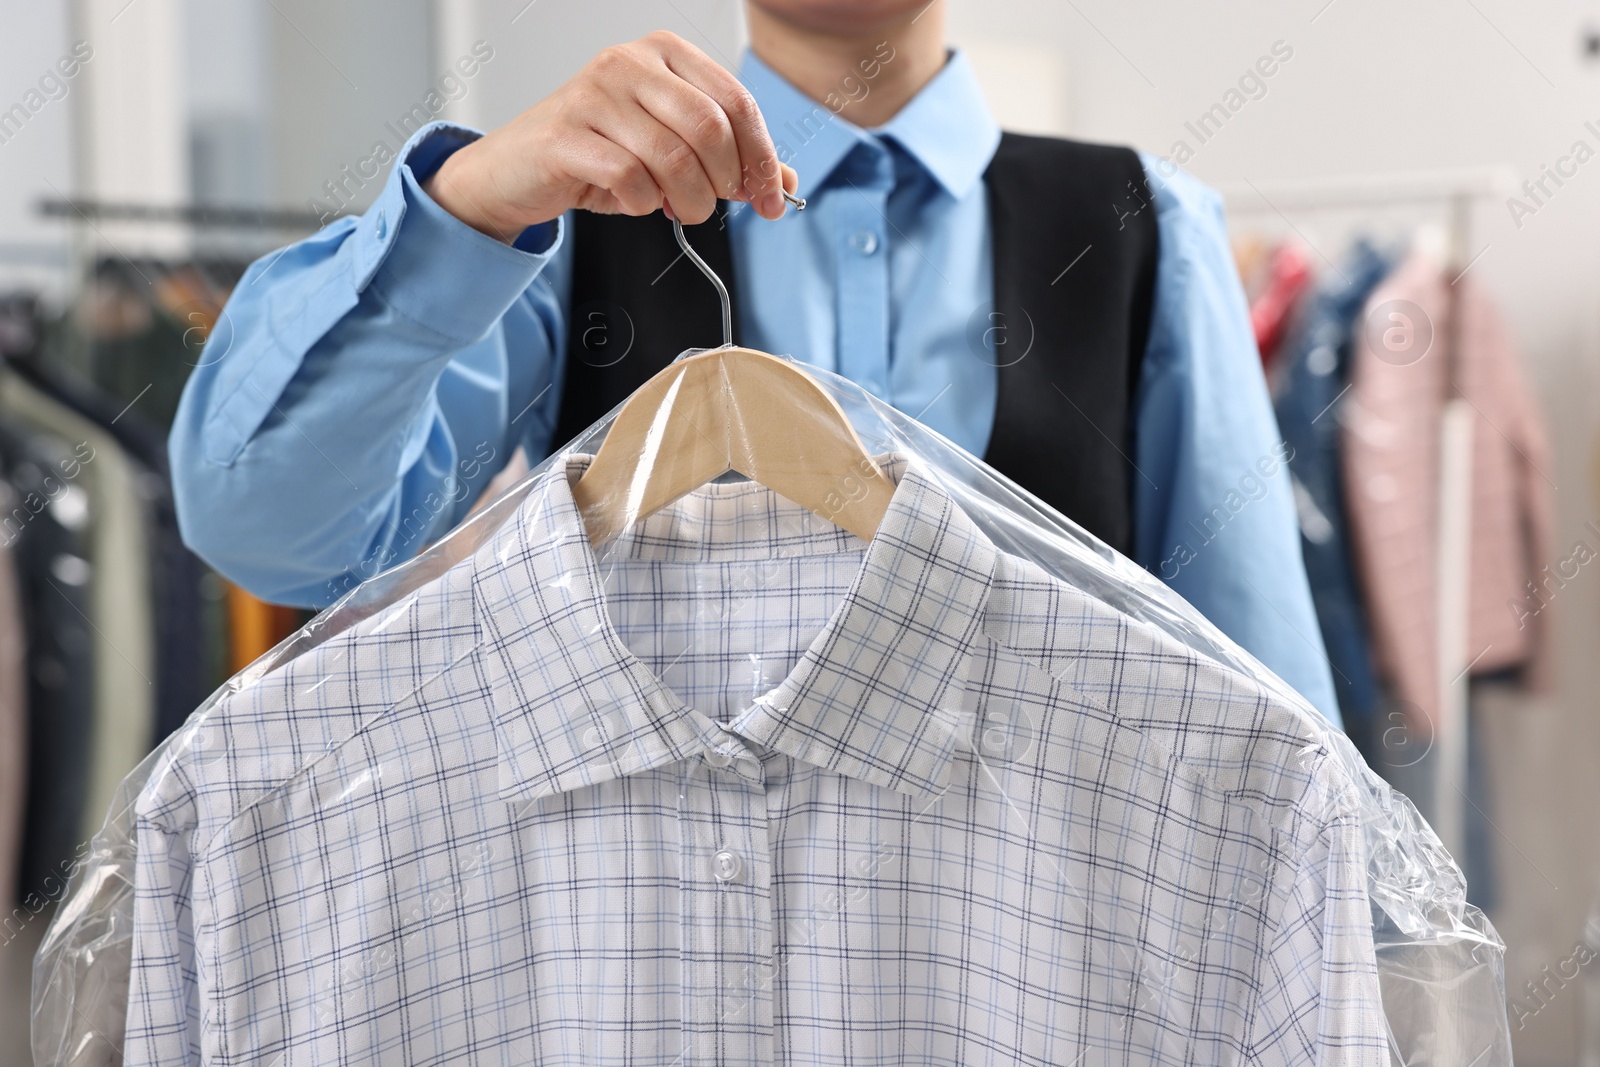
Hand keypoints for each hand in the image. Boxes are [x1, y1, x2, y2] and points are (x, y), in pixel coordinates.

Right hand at [423, 30, 796, 241]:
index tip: (769, 199)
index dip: (762, 158)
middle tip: (714, 205)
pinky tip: (636, 202)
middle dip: (725, 182)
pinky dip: (644, 204)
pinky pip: (630, 179)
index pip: (737, 102)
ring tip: (677, 210)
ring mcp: (594, 94)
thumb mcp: (672, 150)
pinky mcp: (566, 133)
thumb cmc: (599, 154)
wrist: (518, 170)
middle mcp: (629, 62)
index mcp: (664, 53)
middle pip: (711, 129)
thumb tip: (784, 183)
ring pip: (674, 158)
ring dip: (688, 201)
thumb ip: (728, 160)